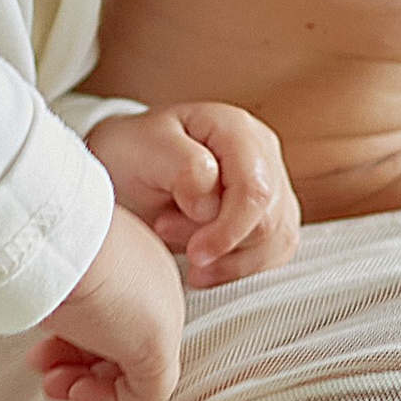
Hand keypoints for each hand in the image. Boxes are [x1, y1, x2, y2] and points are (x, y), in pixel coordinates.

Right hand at [32, 198, 185, 400]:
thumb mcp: (55, 274)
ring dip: (86, 384)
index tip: (43, 348)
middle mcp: (156, 287)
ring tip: (51, 382)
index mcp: (135, 262)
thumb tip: (52, 318)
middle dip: (77, 364)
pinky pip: (149, 393)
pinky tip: (74, 388)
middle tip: (43, 369)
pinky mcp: (159, 347)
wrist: (53, 236)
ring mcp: (163, 316)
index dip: (76, 341)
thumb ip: (65, 300)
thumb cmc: (45, 246)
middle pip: (124, 344)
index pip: (116, 316)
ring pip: (136, 370)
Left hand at [89, 100, 301, 289]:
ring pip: (276, 242)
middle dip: (221, 243)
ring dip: (229, 261)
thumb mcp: (141, 151)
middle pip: (269, 220)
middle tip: (166, 231)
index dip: (229, 230)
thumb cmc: (131, 154)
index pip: (256, 190)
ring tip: (183, 250)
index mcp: (236, 130)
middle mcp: (263, 154)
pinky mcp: (271, 217)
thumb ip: (183, 169)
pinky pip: (273, 255)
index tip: (193, 253)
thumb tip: (210, 203)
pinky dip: (238, 270)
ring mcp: (272, 185)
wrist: (125, 168)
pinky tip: (205, 270)